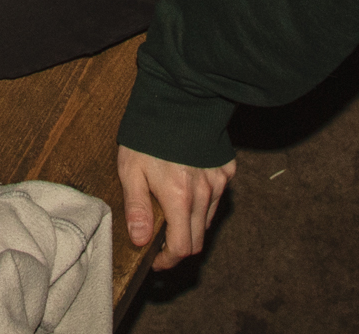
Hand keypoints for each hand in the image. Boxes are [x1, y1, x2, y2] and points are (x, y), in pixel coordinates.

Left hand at [119, 146, 236, 269]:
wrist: (177, 98)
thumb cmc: (148, 134)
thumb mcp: (131, 170)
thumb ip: (137, 208)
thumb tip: (139, 240)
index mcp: (179, 198)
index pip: (182, 247)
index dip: (168, 260)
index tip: (156, 260)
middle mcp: (204, 194)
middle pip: (198, 238)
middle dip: (179, 245)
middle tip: (161, 240)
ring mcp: (218, 182)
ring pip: (207, 218)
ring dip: (191, 223)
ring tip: (171, 210)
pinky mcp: (226, 171)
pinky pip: (216, 196)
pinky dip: (203, 201)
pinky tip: (186, 186)